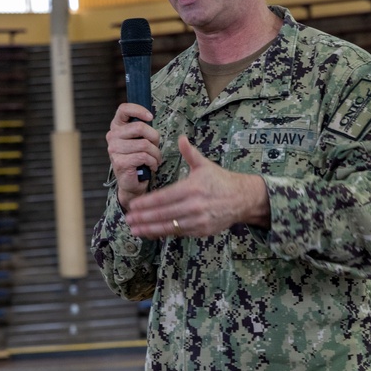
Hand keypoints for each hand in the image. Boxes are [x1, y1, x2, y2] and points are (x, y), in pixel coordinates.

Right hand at [106, 103, 161, 207]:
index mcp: (116, 127)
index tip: (150, 117)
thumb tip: (150, 116)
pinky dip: (153, 162)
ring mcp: (114, 150)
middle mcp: (112, 136)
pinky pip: (144, 156)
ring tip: (155, 159)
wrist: (131, 183)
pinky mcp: (120, 162)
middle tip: (156, 147)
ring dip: (156, 153)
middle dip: (154, 137)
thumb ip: (142, 128)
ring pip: (145, 144)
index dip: (138, 110)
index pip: (123, 109)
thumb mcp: (139, 140)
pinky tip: (152, 166)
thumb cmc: (138, 159)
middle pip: (140, 127)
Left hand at [124, 135, 269, 238]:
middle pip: (164, 214)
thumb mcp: (205, 165)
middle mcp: (195, 206)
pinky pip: (179, 233)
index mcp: (193, 188)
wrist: (242, 199)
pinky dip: (164, 233)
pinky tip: (151, 232)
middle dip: (144, 217)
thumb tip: (181, 137)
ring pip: (170, 226)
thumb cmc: (220, 180)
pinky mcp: (202, 231)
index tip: (133, 205)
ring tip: (134, 229)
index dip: (147, 203)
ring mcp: (198, 221)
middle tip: (128, 218)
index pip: (164, 197)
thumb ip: (190, 153)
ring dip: (150, 228)